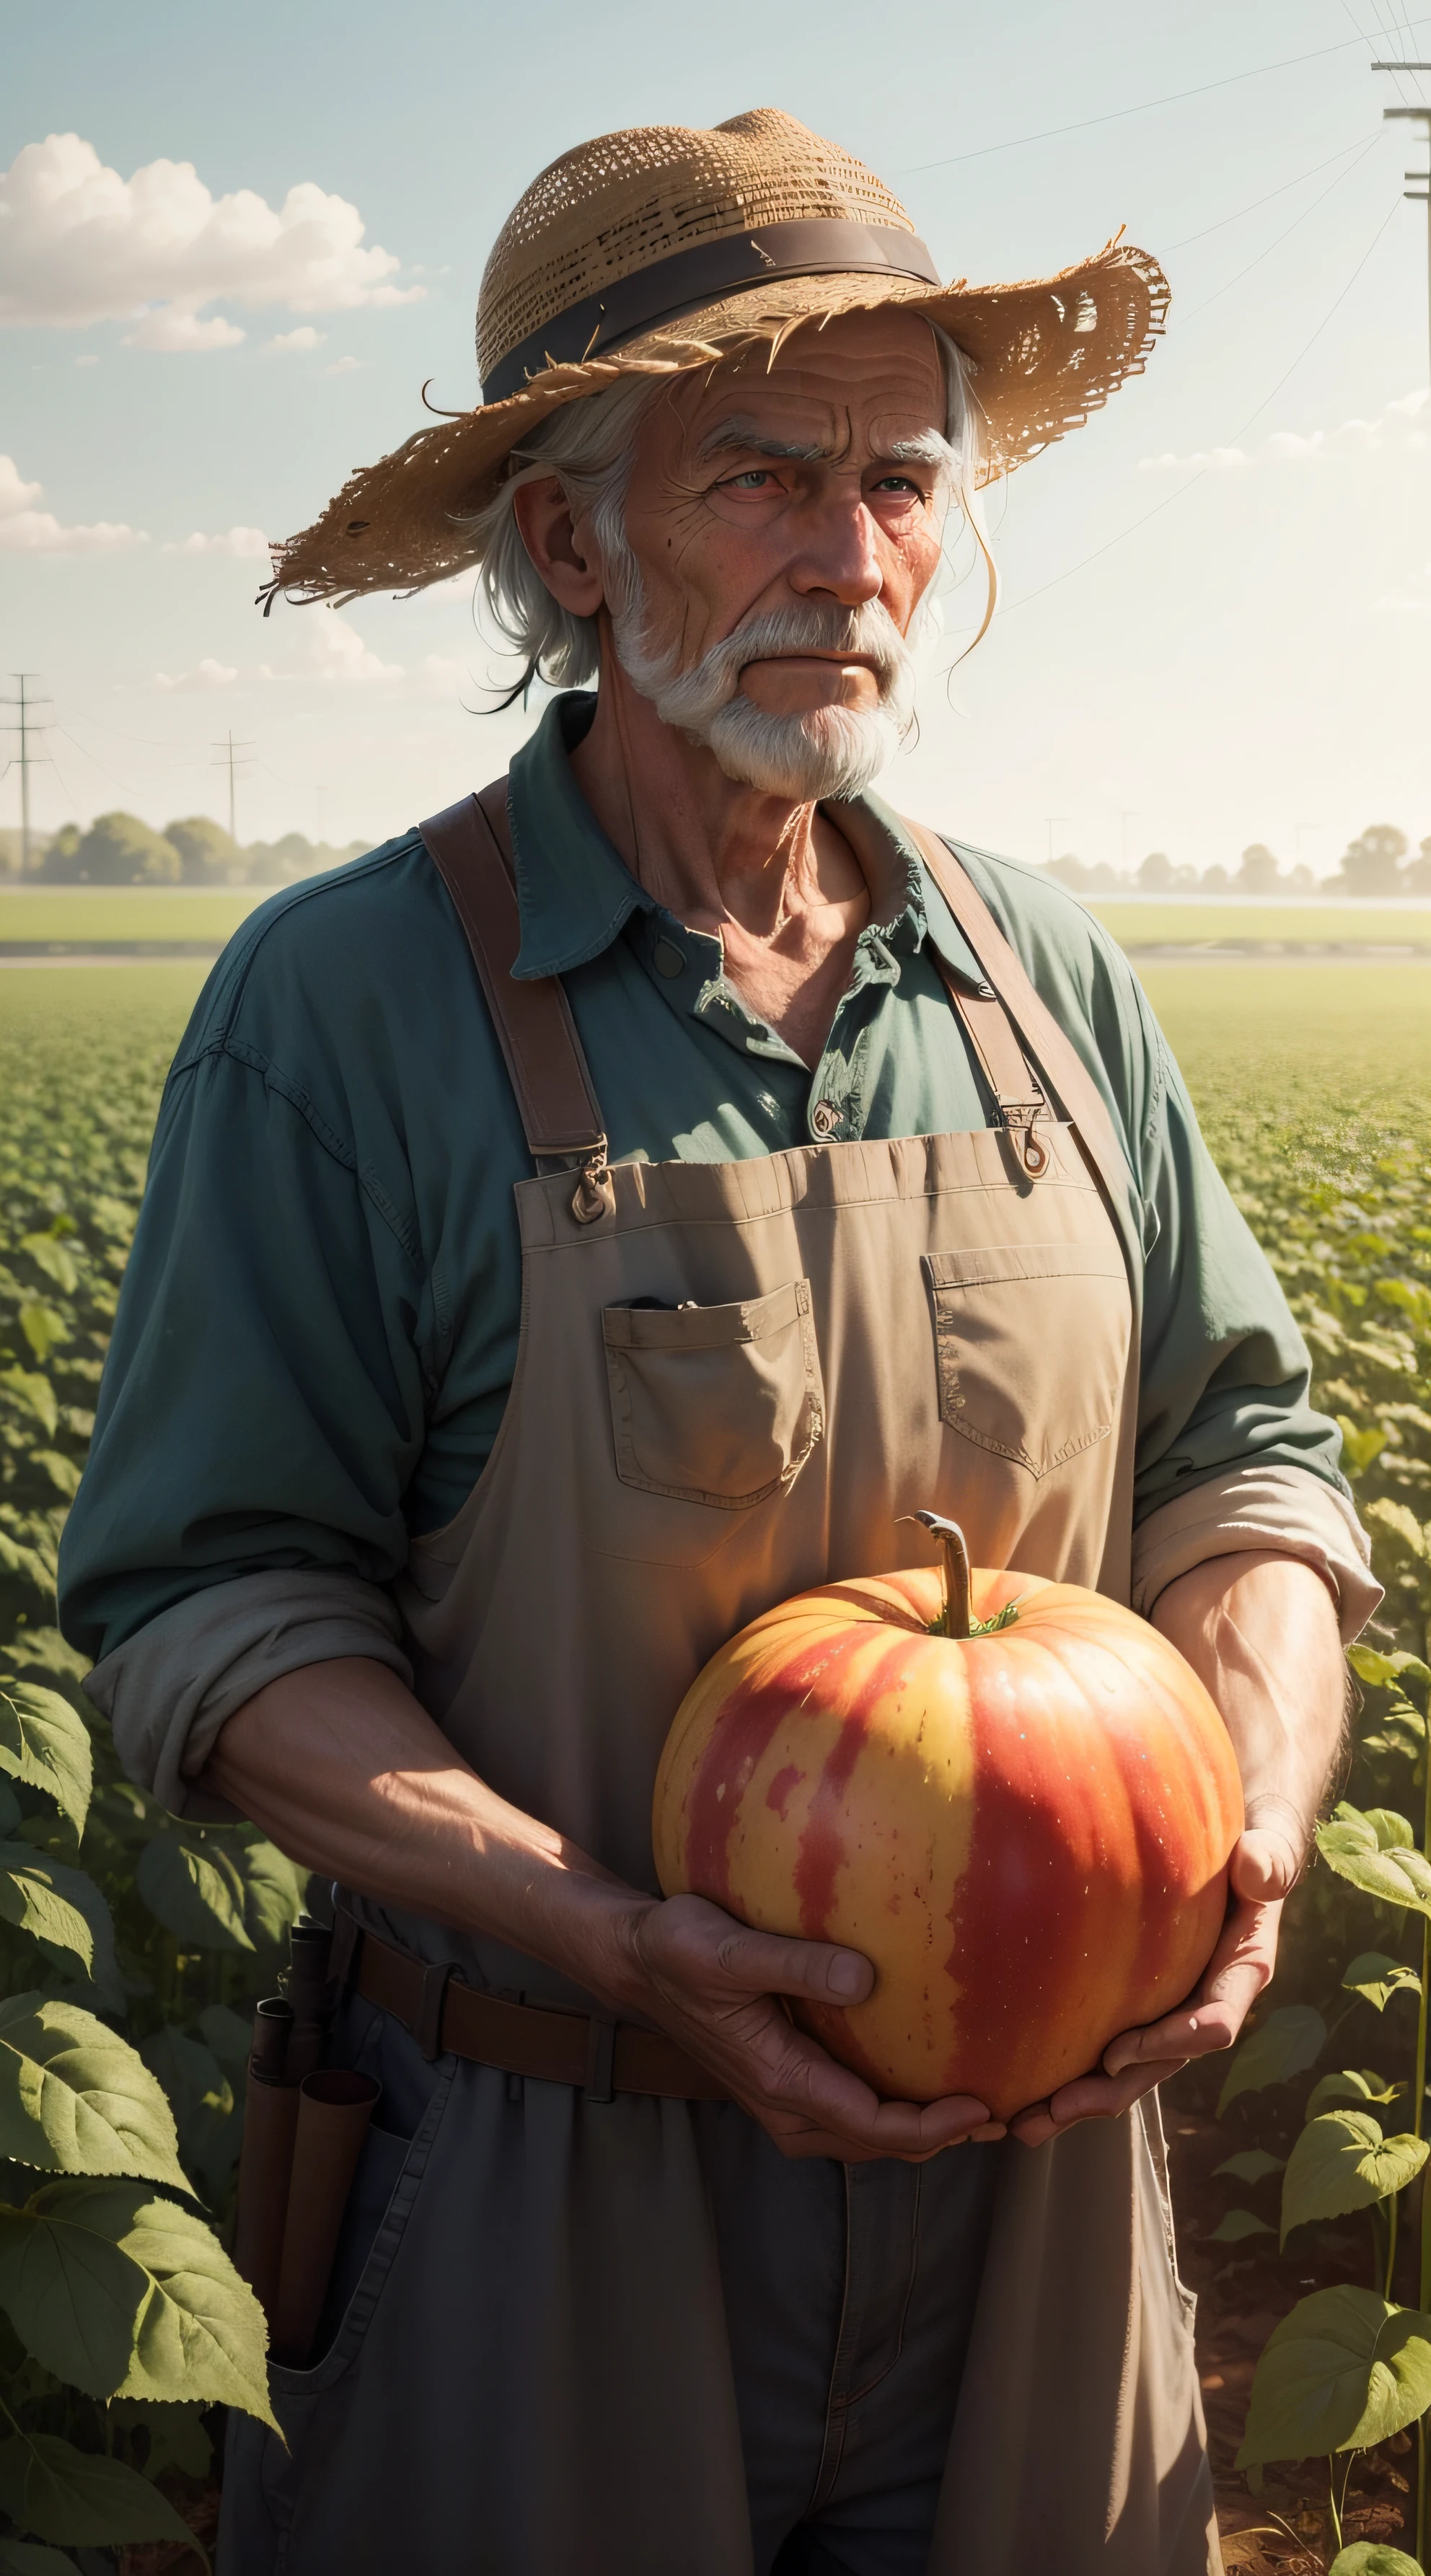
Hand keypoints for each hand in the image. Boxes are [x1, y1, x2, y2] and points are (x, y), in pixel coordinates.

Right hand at [612, 1891, 1003, 2161]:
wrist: (636, 1959)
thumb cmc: (680, 1948)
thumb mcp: (731, 1950)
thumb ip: (797, 1964)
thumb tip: (866, 1977)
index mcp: (780, 2080)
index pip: (874, 2126)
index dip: (933, 2127)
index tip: (985, 2106)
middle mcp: (784, 2105)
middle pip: (879, 2144)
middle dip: (942, 2138)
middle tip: (1008, 2112)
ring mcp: (783, 2098)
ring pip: (865, 2135)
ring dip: (920, 2130)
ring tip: (980, 2105)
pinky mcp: (784, 2079)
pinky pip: (850, 2111)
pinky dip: (893, 2110)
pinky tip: (923, 2074)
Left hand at [1006, 1823, 1293, 2148]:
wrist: (1239, 1834)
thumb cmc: (1251, 1835)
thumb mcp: (1267, 1840)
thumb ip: (1270, 1857)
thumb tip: (1258, 1872)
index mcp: (1241, 1969)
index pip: (1213, 2022)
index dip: (1169, 2043)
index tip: (1117, 2051)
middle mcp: (1207, 1996)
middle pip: (1162, 2062)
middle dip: (1111, 2092)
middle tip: (1054, 2110)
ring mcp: (1172, 1999)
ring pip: (1131, 2063)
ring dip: (1083, 2096)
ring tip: (1026, 2122)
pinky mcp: (1141, 1991)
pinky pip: (1109, 2034)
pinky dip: (1072, 2062)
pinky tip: (1024, 2082)